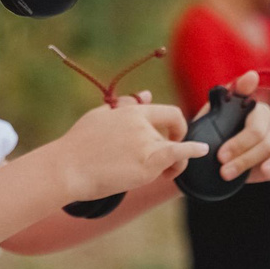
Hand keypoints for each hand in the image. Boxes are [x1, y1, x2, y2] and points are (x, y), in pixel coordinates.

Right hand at [50, 94, 204, 202]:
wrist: (66, 168)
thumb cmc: (78, 145)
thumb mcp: (100, 117)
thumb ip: (126, 106)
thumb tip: (146, 94)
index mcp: (130, 112)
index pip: (165, 112)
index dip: (174, 124)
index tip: (171, 136)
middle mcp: (141, 124)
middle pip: (172, 130)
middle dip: (177, 138)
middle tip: (170, 154)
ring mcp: (145, 143)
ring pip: (174, 149)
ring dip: (174, 161)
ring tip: (163, 174)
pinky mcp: (147, 164)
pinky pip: (178, 153)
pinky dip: (192, 151)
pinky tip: (202, 151)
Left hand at [213, 71, 269, 183]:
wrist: (212, 159)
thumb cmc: (210, 134)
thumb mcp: (211, 116)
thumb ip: (230, 94)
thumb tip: (252, 75)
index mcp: (254, 108)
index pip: (255, 124)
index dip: (240, 142)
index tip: (222, 155)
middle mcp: (269, 121)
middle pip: (265, 141)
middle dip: (243, 158)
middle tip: (223, 170)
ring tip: (263, 172)